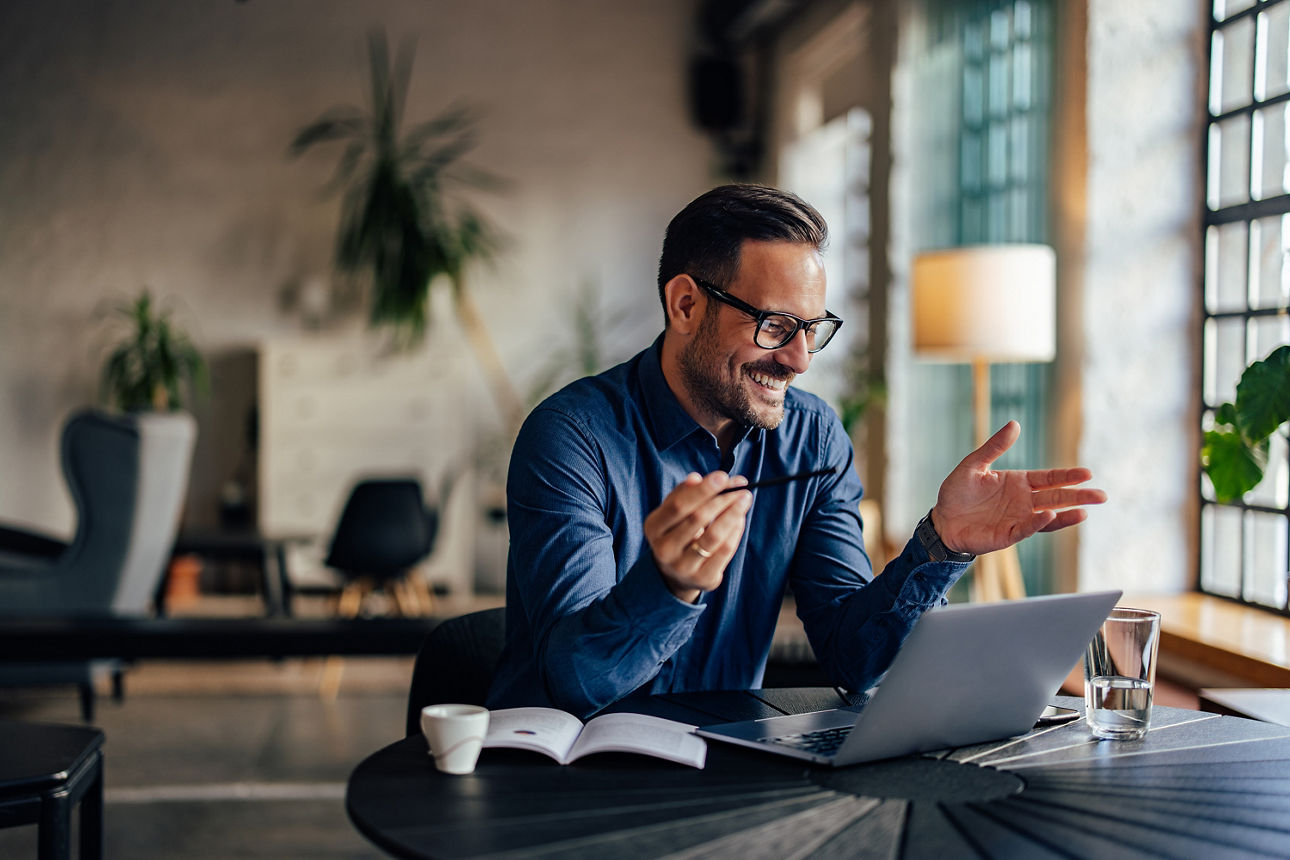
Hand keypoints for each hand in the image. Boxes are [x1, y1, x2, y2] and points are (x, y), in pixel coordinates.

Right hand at [645, 471, 751, 602]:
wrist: (676, 575)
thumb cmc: (678, 534)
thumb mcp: (673, 513)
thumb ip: (684, 494)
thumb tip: (696, 478)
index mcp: (653, 527)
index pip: (677, 506)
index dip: (701, 490)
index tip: (722, 477)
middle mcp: (664, 549)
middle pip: (697, 518)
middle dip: (722, 499)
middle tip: (740, 486)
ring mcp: (683, 567)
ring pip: (713, 536)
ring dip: (733, 514)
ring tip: (745, 498)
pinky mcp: (703, 578)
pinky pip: (725, 551)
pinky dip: (735, 531)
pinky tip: (740, 518)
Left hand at [931, 421, 1106, 555]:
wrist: (941, 520)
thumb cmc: (957, 493)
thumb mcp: (974, 465)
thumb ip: (995, 447)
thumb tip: (1015, 423)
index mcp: (1019, 483)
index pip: (1049, 479)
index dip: (1068, 476)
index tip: (1088, 473)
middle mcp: (1023, 502)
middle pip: (1057, 498)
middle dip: (1079, 496)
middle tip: (1102, 495)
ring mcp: (1018, 519)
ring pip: (1048, 517)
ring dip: (1066, 515)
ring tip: (1085, 511)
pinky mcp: (1007, 535)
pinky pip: (1026, 529)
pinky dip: (1038, 523)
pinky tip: (1049, 515)